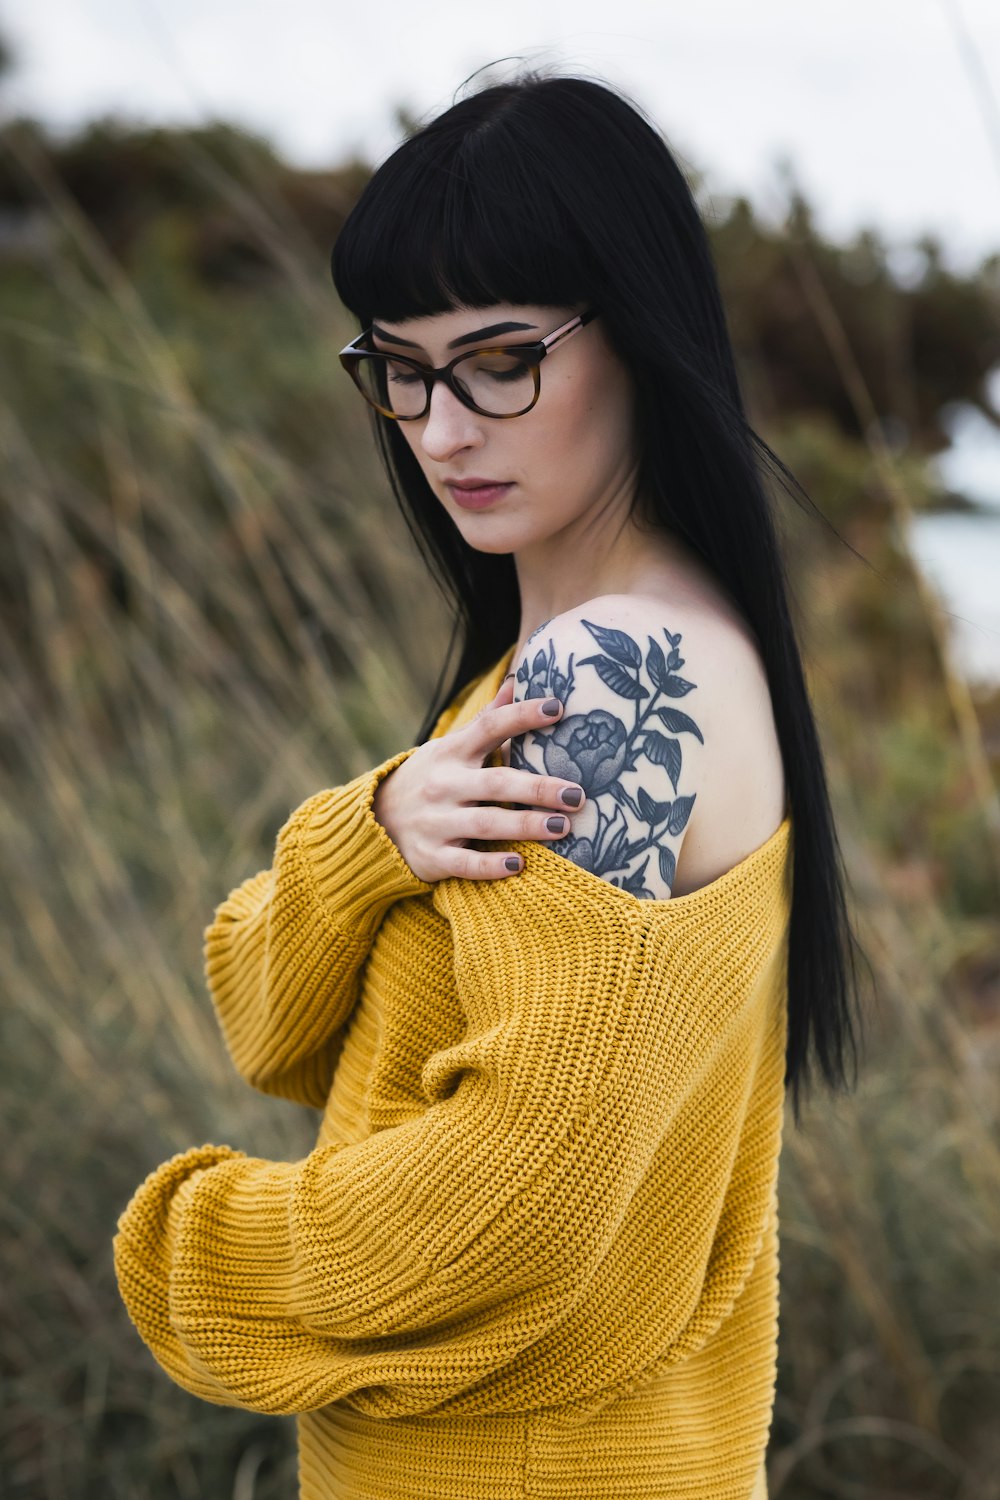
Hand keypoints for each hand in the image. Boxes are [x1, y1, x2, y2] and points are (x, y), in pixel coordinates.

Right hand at [372, 674, 586, 882]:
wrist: (376, 820)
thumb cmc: (432, 778)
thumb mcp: (452, 747)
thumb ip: (487, 720)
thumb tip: (518, 680)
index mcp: (453, 752)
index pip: (490, 727)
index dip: (523, 716)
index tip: (557, 708)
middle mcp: (445, 783)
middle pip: (497, 782)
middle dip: (538, 787)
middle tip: (577, 794)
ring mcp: (437, 821)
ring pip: (486, 822)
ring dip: (525, 824)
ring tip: (563, 826)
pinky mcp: (433, 856)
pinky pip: (464, 862)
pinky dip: (490, 865)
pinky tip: (518, 866)